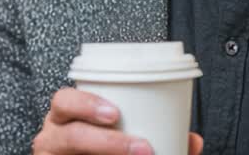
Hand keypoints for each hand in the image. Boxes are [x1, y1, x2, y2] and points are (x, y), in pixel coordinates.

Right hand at [32, 87, 203, 153]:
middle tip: (141, 147)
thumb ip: (162, 137)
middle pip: (68, 134)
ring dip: (104, 152)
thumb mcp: (128, 135)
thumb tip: (194, 141)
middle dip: (105, 142)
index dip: (86, 103)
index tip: (115, 113)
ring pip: (69, 149)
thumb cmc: (103, 144)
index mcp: (68, 115)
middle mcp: (54, 135)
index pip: (65, 100)